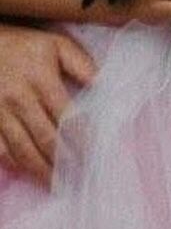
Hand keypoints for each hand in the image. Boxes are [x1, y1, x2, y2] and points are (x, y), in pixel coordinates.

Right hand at [0, 24, 94, 184]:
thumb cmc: (23, 44)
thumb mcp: (56, 44)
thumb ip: (80, 63)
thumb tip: (101, 85)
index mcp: (41, 79)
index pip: (66, 116)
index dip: (80, 138)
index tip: (94, 153)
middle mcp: (20, 99)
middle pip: (45, 138)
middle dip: (64, 161)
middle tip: (80, 175)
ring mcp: (0, 113)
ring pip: (22, 150)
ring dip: (41, 170)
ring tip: (57, 183)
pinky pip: (0, 150)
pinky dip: (15, 165)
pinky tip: (29, 172)